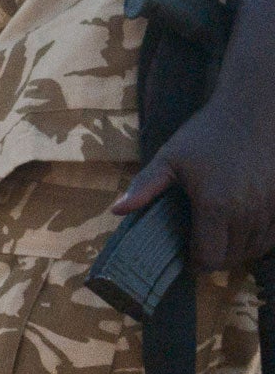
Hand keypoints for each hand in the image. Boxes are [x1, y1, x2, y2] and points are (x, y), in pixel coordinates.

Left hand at [115, 89, 274, 268]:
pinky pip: (274, 234)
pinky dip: (260, 239)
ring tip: (221, 240)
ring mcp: (270, 207)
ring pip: (256, 249)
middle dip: (215, 259)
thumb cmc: (208, 133)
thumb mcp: (169, 158)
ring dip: (238, 251)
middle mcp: (247, 212)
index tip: (186, 257)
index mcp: (216, 206)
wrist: (255, 109)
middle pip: (232, 258)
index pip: (209, 258)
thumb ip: (145, 187)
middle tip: (200, 248)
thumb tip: (116, 210)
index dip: (195, 263)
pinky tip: (245, 229)